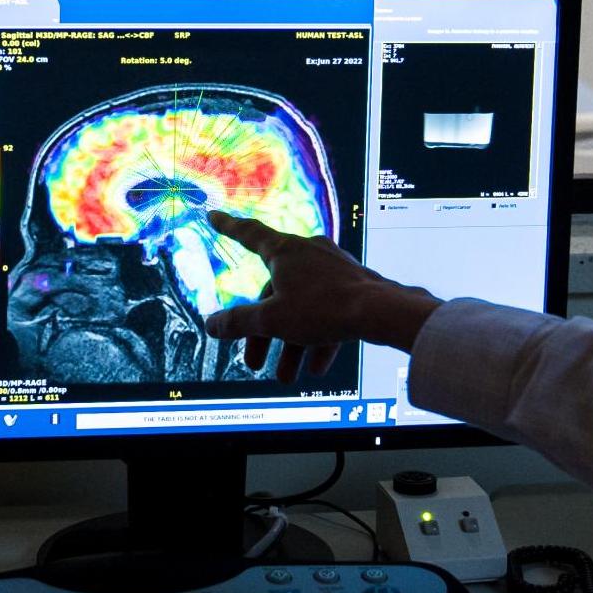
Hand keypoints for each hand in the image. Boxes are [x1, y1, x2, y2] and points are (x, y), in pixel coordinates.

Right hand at [203, 212, 441, 380]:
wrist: (382, 313)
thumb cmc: (324, 308)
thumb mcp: (272, 320)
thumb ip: (238, 323)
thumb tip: (211, 324)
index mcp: (285, 251)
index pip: (248, 234)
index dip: (227, 227)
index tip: (213, 216)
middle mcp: (308, 253)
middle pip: (274, 293)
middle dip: (263, 333)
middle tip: (255, 363)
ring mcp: (333, 268)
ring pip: (301, 308)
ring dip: (291, 345)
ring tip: (288, 376)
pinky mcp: (353, 286)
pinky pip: (327, 312)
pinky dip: (318, 339)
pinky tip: (317, 368)